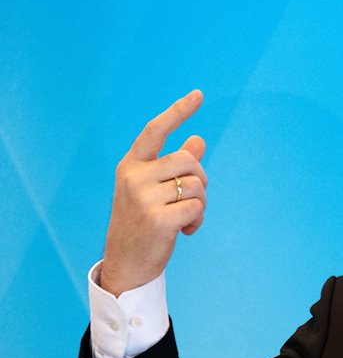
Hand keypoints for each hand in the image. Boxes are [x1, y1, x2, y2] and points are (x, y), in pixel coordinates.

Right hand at [100, 89, 208, 296]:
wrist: (127, 262)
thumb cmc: (143, 223)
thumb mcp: (154, 190)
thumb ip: (175, 166)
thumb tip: (198, 140)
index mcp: (131, 165)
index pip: (156, 131)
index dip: (178, 112)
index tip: (199, 95)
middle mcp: (134, 176)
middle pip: (189, 161)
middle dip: (201, 180)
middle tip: (192, 201)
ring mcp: (143, 197)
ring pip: (197, 184)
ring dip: (201, 203)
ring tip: (186, 218)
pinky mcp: (157, 219)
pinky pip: (197, 207)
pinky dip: (198, 219)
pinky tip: (185, 231)